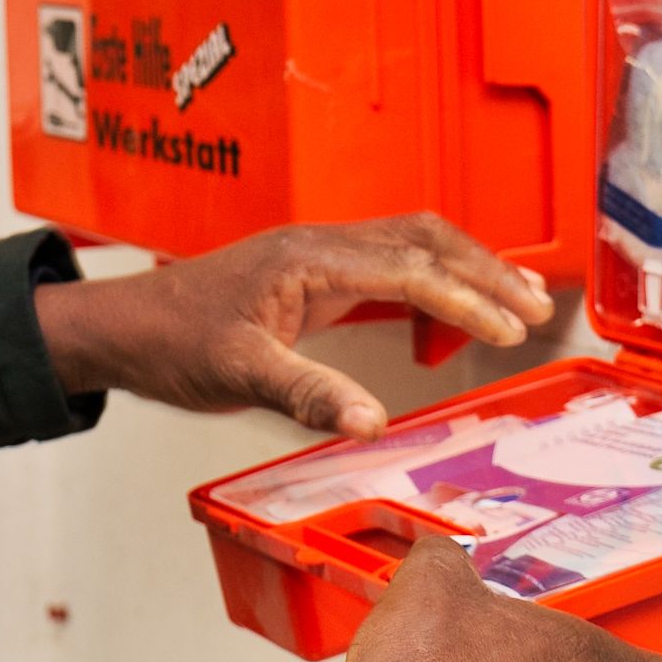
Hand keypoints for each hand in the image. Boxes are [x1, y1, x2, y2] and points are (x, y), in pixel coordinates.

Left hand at [33, 213, 553, 439]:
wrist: (124, 326)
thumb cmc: (170, 340)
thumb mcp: (236, 374)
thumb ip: (306, 392)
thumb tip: (371, 421)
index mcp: (309, 259)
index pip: (410, 269)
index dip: (467, 298)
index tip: (511, 329)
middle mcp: (319, 244)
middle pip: (425, 240)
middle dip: (487, 270)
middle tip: (537, 308)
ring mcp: (317, 254)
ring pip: (413, 242)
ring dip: (468, 268)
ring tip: (518, 301)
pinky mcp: (312, 271)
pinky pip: (391, 260)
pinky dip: (435, 277)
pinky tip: (452, 308)